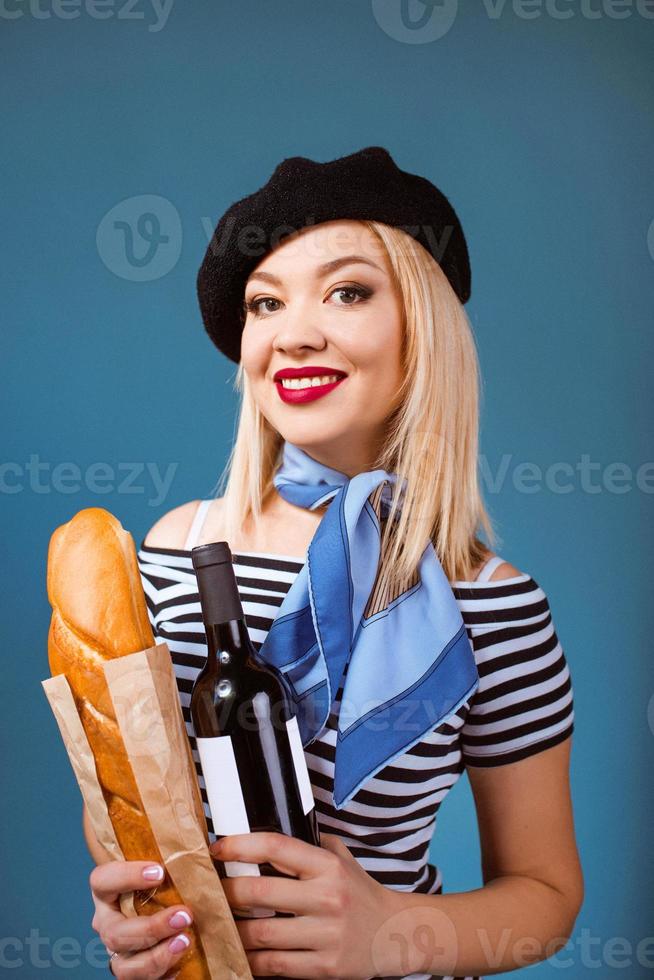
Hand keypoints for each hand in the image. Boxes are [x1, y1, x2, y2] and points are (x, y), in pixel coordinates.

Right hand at [89, 859, 192, 977]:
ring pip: (124, 965)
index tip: (159, 872)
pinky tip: (179, 967)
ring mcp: (118, 951)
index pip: (102, 880)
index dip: (126, 876)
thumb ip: (169, 860)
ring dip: (156, 957)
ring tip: (184, 941)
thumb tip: (201, 845)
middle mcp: (108, 923)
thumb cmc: (162, 886)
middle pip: (115, 932)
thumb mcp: (162, 871)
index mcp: (108, 892)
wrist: (163, 909)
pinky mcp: (132, 970)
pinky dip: (161, 975)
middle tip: (184, 915)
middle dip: (151, 927)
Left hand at [209, 831, 400, 978]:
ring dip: (233, 929)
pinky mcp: (325, 968)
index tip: (218, 849)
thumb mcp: (339, 857)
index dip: (240, 846)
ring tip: (221, 923)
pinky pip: (275, 965)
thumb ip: (306, 845)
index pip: (276, 847)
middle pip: (259, 891)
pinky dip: (252, 960)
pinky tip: (241, 952)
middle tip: (212, 890)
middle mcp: (327, 897)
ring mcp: (326, 935)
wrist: (393, 932)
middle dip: (227, 891)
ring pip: (261, 933)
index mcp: (328, 865)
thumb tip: (262, 836)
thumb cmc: (359, 891)